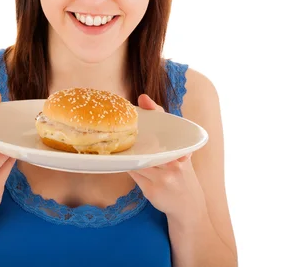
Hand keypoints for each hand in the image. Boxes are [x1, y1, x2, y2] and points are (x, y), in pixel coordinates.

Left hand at [127, 94, 207, 223]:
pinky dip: (127, 165)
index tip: (143, 99)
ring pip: (138, 158)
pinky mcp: (153, 190)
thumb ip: (166, 134)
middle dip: (136, 134)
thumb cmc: (181, 175)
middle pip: (150, 142)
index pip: (168, 125)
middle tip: (120, 125)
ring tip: (116, 141)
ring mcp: (164, 177)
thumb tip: (144, 101)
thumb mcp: (180, 154)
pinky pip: (133, 173)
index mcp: (183, 150)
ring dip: (127, 152)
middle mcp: (176, 162)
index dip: (156, 110)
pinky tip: (121, 161)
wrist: (189, 207)